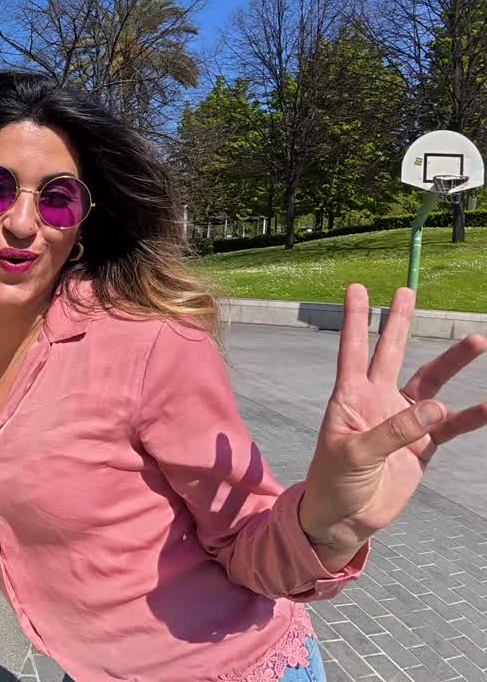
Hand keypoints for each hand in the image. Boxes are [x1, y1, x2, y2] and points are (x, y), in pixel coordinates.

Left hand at [300, 285, 486, 568]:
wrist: (345, 519)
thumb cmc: (334, 484)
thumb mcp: (356, 456)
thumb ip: (395, 431)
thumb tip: (437, 407)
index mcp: (349, 398)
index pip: (353, 351)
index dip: (356, 320)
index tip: (357, 288)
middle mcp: (375, 402)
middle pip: (391, 354)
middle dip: (398, 323)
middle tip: (407, 291)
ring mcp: (400, 421)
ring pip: (430, 384)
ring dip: (451, 363)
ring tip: (477, 340)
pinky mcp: (421, 446)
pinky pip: (451, 425)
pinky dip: (471, 416)